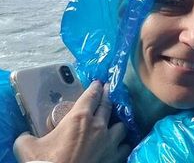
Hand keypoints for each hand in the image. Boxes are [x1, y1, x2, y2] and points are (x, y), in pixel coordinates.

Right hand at [13, 81, 130, 162]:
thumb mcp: (28, 147)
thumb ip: (28, 136)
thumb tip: (25, 136)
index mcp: (79, 118)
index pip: (91, 96)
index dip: (95, 88)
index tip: (99, 83)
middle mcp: (98, 127)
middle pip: (107, 106)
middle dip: (108, 97)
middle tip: (109, 90)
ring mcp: (109, 142)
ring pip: (121, 126)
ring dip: (117, 123)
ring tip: (114, 123)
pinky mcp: (115, 157)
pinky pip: (124, 146)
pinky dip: (122, 144)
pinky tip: (119, 144)